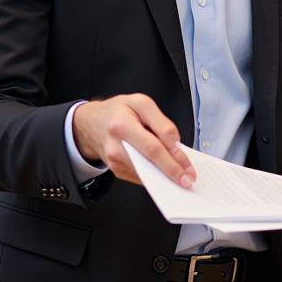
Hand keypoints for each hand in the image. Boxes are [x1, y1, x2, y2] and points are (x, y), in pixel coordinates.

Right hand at [72, 94, 194, 188]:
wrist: (92, 123)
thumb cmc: (119, 111)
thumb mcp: (141, 102)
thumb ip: (160, 121)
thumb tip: (174, 142)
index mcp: (122, 125)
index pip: (152, 145)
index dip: (172, 155)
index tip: (187, 164)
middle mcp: (116, 145)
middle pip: (149, 161)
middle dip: (172, 171)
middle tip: (188, 179)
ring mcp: (114, 160)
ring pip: (145, 172)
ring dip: (165, 176)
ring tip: (182, 177)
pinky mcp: (116, 169)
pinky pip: (140, 175)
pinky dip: (155, 176)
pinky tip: (167, 174)